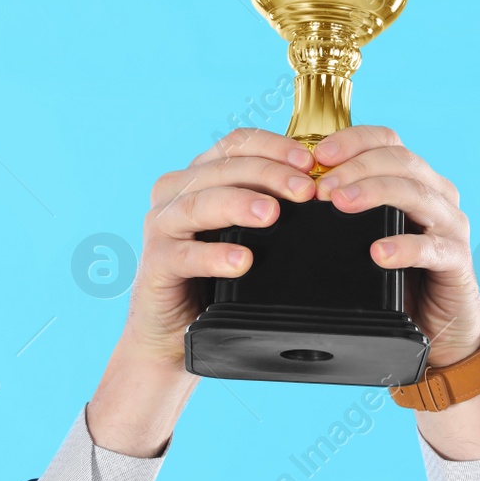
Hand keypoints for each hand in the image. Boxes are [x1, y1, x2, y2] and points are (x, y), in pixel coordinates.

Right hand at [87, 129, 316, 456]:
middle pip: (224, 168)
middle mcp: (176, 193)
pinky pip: (183, 255)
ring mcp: (161, 228)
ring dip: (240, 204)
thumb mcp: (246, 235)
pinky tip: (242, 261)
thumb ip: (270, 207)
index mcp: (200, 176)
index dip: (274, 146)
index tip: (310, 162)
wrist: (174, 337)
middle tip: (306, 190)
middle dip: (269, 175)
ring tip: (273, 215)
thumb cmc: (217, 279)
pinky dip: (214, 255)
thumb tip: (324, 192)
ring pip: (200, 203)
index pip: (237, 144)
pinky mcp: (155, 265)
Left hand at [314, 125, 479, 366]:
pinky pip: (433, 247)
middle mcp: (437, 194)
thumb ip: (347, 210)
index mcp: (415, 178)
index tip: (318, 155)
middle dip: (356, 168)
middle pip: (400, 161)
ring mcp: (450, 226)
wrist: (435, 327)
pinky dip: (404, 246)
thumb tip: (296, 190)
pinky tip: (379, 252)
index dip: (353, 141)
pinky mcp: (457, 260)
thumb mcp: (367, 234)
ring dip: (374, 193)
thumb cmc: (396, 275)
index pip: (387, 141)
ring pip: (415, 193)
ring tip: (340, 204)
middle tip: (321, 188)